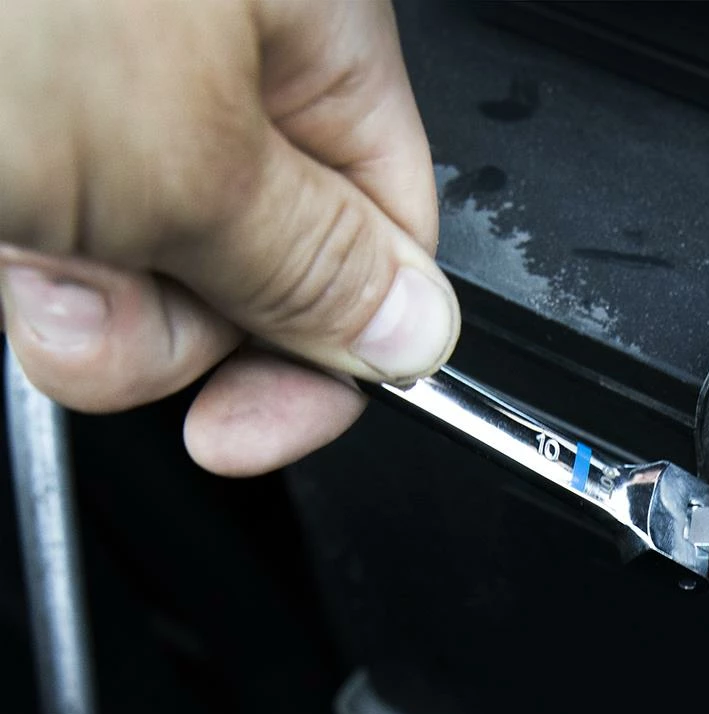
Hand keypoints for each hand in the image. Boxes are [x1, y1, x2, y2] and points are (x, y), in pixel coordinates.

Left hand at [0, 0, 458, 474]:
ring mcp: (129, 94)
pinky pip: (80, 248)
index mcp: (310, 27)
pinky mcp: (45, 124)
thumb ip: (316, 264)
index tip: (256, 424)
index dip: (338, 351)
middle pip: (268, 266)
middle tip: (101, 291)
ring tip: (26, 238)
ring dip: (96, 301)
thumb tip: (413, 339)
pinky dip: (39, 269)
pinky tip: (5, 230)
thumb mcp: (174, 149)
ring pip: (165, 271)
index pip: (385, 237)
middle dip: (183, 324)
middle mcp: (229, 59)